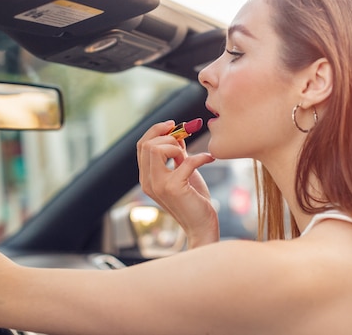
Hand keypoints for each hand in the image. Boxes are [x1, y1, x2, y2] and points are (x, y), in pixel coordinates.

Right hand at [137, 120, 217, 246]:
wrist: (202, 227)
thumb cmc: (194, 199)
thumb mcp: (183, 171)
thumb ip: (177, 154)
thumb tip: (178, 133)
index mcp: (147, 177)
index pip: (141, 145)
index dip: (156, 130)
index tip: (172, 125)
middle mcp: (148, 181)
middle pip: (146, 144)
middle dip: (167, 137)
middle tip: (184, 145)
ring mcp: (158, 185)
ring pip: (155, 149)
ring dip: (176, 146)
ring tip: (190, 156)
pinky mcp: (174, 188)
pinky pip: (186, 161)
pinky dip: (201, 156)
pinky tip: (210, 159)